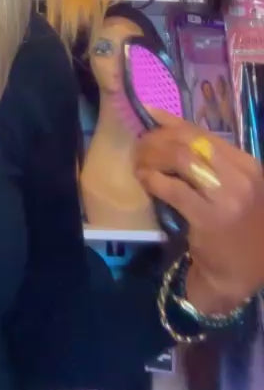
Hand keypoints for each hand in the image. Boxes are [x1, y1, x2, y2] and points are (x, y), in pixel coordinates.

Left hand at [134, 111, 263, 312]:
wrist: (238, 272)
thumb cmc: (234, 225)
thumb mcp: (230, 186)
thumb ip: (205, 158)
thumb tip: (163, 120)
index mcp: (249, 166)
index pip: (204, 134)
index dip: (172, 123)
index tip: (150, 118)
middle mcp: (242, 178)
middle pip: (191, 143)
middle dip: (159, 139)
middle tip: (140, 146)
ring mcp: (227, 198)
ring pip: (182, 159)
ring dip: (154, 157)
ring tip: (140, 163)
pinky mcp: (208, 218)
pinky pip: (173, 188)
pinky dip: (154, 180)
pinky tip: (145, 181)